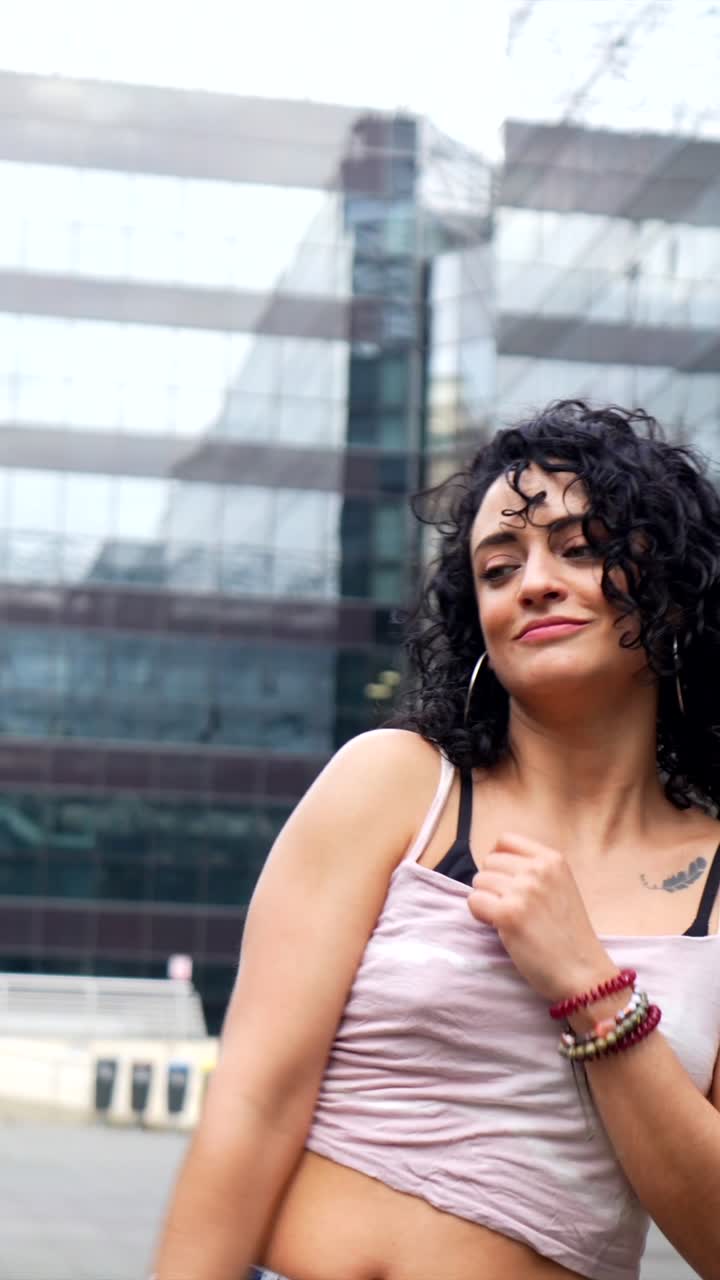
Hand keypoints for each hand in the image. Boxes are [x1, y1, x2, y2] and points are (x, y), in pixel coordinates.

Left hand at [467, 831, 615, 1002]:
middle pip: (489, 862)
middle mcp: (539, 870)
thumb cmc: (569, 936)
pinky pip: (474, 902)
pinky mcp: (508, 914)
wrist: (584, 973)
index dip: (499, 862)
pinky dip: (481, 916)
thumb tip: (493, 865)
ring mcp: (523, 890)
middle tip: (512, 908)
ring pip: (479, 882)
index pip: (505, 840)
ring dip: (487, 901)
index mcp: (553, 859)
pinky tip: (501, 929)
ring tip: (510, 920)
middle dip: (493, 884)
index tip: (507, 882)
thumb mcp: (560, 888)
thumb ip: (534, 872)